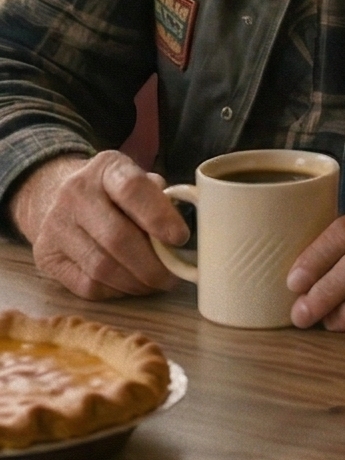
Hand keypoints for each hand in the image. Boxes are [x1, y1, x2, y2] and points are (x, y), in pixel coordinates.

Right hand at [11, 151, 186, 299]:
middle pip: (117, 238)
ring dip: (135, 282)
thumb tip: (183, 229)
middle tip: (173, 277)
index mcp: (107, 168)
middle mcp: (76, 194)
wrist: (52, 193)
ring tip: (156, 284)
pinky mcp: (46, 257)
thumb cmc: (109, 188)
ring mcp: (56, 227)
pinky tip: (129, 286)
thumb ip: (158, 196)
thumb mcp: (134, 176)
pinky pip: (85, 285)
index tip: (181, 238)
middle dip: (151, 264)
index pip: (133, 190)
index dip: (160, 217)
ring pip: (101, 267)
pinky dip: (114, 291)